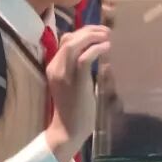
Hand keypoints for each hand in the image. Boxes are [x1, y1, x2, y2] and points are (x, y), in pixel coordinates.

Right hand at [44, 25, 110, 161]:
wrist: (68, 130)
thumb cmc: (74, 109)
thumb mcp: (73, 83)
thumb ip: (79, 68)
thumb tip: (96, 54)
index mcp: (53, 67)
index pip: (65, 40)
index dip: (82, 32)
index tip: (98, 32)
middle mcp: (56, 67)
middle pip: (69, 38)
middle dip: (89, 30)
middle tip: (106, 31)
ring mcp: (64, 74)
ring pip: (74, 44)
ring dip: (93, 36)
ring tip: (108, 36)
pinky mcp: (76, 81)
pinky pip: (84, 58)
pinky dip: (96, 49)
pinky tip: (107, 47)